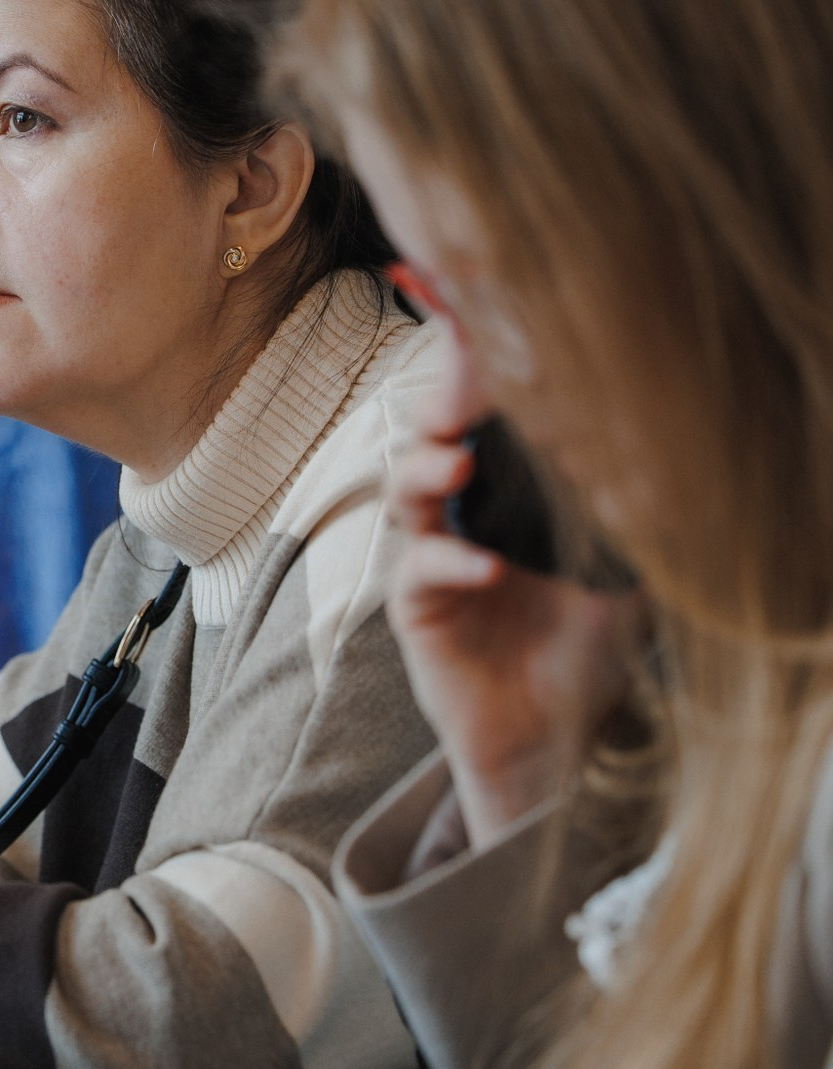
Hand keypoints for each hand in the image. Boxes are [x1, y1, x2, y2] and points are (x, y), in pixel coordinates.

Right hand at [387, 404, 643, 847]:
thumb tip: (662, 453)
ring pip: (407, 490)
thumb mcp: (627, 569)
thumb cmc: (585, 650)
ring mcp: (434, 556)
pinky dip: (450, 562)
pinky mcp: (418, 608)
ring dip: (427, 470)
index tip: (491, 331)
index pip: (489, 416)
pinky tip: (488, 568)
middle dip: (444, 401)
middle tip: (464, 389)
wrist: (556, 736)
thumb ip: (632, 514)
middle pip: (434, 434)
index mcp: (509, 492)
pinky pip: (420, 569)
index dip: (482, 372)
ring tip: (458, 467)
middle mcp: (464, 512)